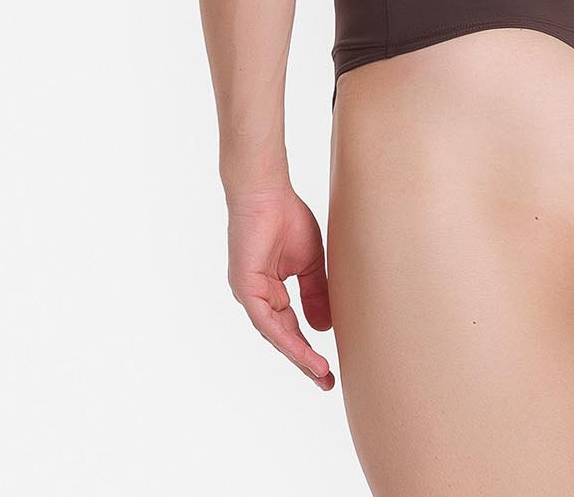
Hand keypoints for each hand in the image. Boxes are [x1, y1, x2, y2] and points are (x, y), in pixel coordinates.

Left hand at [226, 183, 335, 389]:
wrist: (267, 192)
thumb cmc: (286, 217)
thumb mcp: (310, 263)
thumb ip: (315, 294)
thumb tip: (323, 329)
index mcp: (269, 291)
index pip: (290, 328)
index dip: (309, 349)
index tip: (328, 371)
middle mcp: (257, 297)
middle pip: (282, 338)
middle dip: (305, 361)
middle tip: (326, 382)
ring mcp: (249, 293)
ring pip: (275, 334)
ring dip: (298, 355)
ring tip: (320, 373)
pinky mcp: (245, 287)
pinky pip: (266, 320)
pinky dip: (285, 337)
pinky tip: (303, 351)